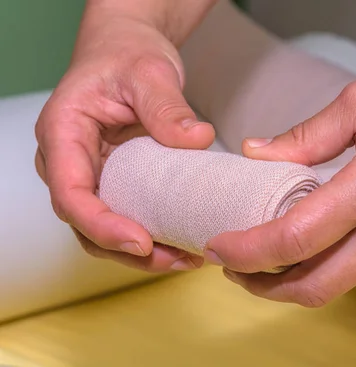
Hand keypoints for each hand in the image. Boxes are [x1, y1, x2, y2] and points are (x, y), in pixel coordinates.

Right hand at [35, 17, 213, 271]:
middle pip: (85, 223)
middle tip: (178, 259)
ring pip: (103, 231)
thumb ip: (167, 106)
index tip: (141, 242)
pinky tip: (184, 242)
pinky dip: (152, 235)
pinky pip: (125, 217)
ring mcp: (90, 175)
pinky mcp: (113, 182)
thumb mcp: (150, 72)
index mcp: (63, 133)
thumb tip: (197, 140)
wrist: (126, 52)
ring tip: (188, 258)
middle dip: (129, 250)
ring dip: (143, 253)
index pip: (70, 192)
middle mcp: (69, 161)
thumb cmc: (127, 56)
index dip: (101, 225)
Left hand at [204, 52, 355, 305]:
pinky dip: (329, 261)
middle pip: (315, 286)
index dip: (247, 250)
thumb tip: (258, 154)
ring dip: (295, 275)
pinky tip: (313, 237)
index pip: (296, 239)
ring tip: (265, 252)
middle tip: (233, 266)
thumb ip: (306, 136)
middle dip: (264, 285)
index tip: (219, 246)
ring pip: (340, 282)